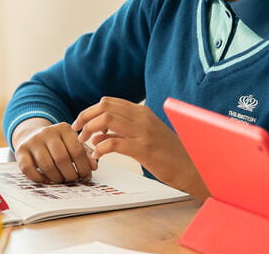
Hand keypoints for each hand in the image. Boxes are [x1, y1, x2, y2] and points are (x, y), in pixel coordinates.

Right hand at [11, 117, 96, 182]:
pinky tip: (47, 180)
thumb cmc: (58, 142)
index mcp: (64, 128)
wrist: (33, 135)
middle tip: (73, 180)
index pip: (77, 150)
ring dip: (56, 177)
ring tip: (62, 180)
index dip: (83, 166)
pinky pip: (28, 169)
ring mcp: (33, 141)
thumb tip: (94, 166)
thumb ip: (85, 153)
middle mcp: (47, 132)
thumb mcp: (73, 142)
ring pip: (46, 165)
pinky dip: (39, 178)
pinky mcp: (20, 150)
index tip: (86, 176)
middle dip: (70, 173)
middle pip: (62, 158)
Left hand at [72, 97, 209, 199]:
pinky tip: (97, 156)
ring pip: (106, 120)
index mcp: (143, 112)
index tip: (80, 124)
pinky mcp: (144, 149)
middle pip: (105, 107)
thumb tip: (97, 135)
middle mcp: (143, 117)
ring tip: (85, 143)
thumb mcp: (146, 136)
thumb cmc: (168, 154)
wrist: (190, 167)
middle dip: (85, 117)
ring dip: (90, 131)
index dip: (90, 111)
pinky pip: (113, 143)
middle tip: (77, 132)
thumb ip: (123, 132)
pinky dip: (100, 148)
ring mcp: (143, 132)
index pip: (110, 102)